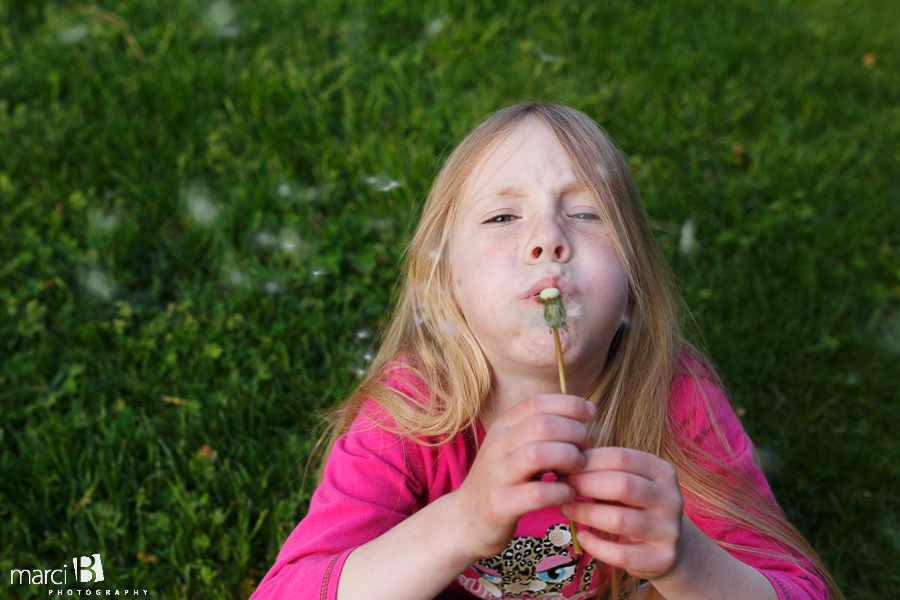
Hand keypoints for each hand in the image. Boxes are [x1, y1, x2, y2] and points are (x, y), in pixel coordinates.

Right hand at [450, 394, 596, 558]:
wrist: (466, 519)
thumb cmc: (503, 481)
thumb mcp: (515, 448)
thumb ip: (540, 432)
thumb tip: (579, 421)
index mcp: (502, 427)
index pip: (537, 403)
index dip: (569, 404)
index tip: (591, 413)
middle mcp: (497, 446)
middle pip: (541, 424)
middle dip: (573, 432)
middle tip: (585, 449)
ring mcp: (496, 475)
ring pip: (537, 454)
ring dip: (568, 458)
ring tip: (578, 469)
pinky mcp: (499, 505)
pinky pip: (536, 493)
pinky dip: (560, 491)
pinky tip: (568, 494)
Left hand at [560, 447, 684, 580]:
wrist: (668, 547)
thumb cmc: (635, 506)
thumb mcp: (627, 482)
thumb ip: (602, 470)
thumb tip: (560, 461)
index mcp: (662, 471)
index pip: (620, 457)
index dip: (587, 461)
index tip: (564, 466)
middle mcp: (671, 498)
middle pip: (622, 485)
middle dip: (585, 484)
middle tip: (561, 487)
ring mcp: (669, 530)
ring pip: (619, 519)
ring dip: (585, 513)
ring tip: (566, 509)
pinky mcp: (662, 559)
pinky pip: (621, 554)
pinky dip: (595, 545)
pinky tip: (581, 536)